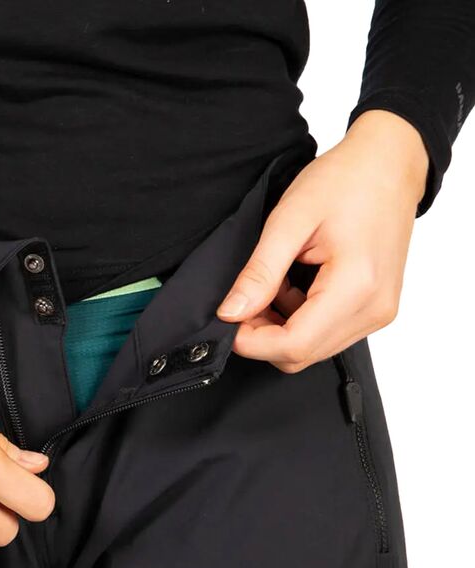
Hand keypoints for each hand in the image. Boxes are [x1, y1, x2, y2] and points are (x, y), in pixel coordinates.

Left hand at [217, 110, 429, 371]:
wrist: (389, 162)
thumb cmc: (346, 180)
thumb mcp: (289, 220)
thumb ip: (259, 272)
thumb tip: (231, 313)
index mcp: (357, 287)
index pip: (294, 346)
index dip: (252, 341)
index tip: (228, 320)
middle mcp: (374, 309)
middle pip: (301, 354)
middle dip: (263, 334)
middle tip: (248, 295)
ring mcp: (378, 313)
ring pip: (311, 349)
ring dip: (281, 326)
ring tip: (278, 281)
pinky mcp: (375, 310)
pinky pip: (326, 334)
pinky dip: (300, 318)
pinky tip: (295, 284)